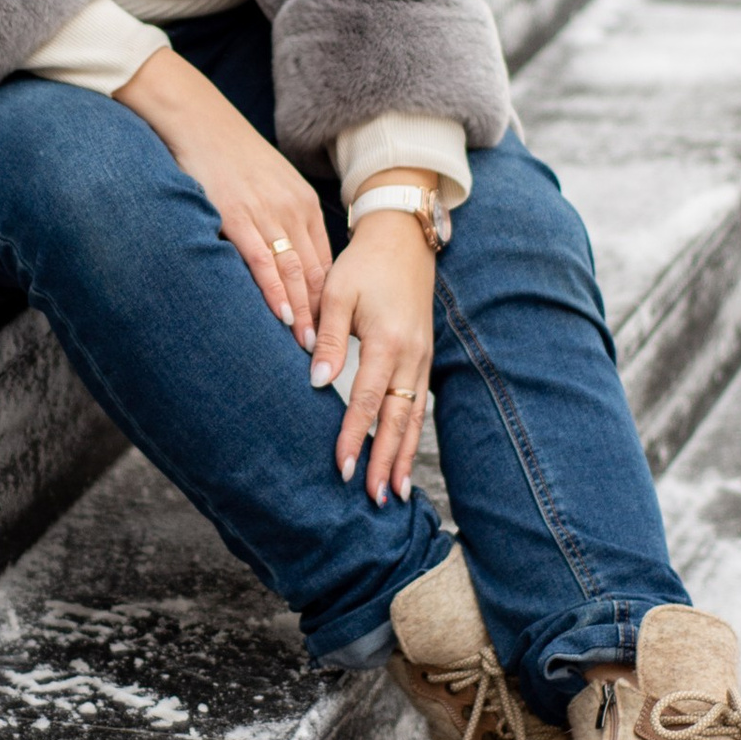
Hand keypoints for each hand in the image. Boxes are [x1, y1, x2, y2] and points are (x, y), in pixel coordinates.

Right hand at [116, 49, 333, 347]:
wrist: (197, 118)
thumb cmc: (228, 155)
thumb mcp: (267, 184)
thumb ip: (280, 218)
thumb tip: (284, 259)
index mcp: (302, 204)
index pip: (326, 262)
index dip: (333, 301)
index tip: (337, 333)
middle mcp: (292, 210)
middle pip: (317, 273)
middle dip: (325, 316)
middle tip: (332, 353)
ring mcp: (266, 213)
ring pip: (295, 272)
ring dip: (304, 313)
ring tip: (309, 347)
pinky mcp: (237, 215)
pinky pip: (262, 261)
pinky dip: (275, 291)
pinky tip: (282, 315)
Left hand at [312, 208, 438, 502]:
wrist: (403, 240)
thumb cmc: (363, 265)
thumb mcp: (337, 292)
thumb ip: (327, 337)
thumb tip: (316, 381)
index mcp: (387, 338)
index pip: (368, 397)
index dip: (356, 434)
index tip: (343, 466)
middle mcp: (411, 354)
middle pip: (398, 418)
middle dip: (385, 460)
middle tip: (373, 498)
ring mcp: (422, 358)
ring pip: (413, 417)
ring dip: (403, 456)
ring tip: (394, 494)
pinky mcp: (424, 359)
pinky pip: (418, 405)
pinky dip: (412, 436)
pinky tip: (403, 461)